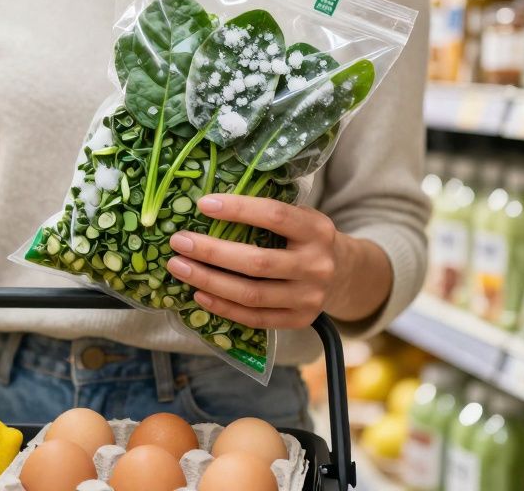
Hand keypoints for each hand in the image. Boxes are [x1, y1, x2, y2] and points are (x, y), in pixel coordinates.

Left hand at [163, 194, 340, 329]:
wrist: (344, 274)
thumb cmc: (306, 238)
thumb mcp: (300, 217)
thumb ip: (266, 212)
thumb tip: (208, 205)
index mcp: (317, 230)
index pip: (275, 216)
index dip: (238, 209)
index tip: (203, 204)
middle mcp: (316, 265)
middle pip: (257, 262)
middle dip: (211, 252)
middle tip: (179, 242)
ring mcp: (309, 297)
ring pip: (251, 294)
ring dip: (208, 281)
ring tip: (179, 267)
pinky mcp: (299, 320)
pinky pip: (254, 318)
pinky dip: (223, 307)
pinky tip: (199, 294)